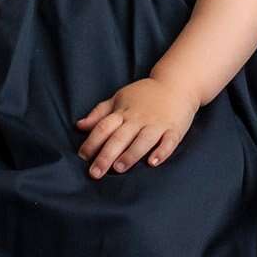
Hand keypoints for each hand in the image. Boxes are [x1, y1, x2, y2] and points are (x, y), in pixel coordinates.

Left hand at [75, 76, 200, 177]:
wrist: (177, 84)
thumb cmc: (145, 95)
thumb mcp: (120, 98)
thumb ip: (100, 113)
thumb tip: (80, 126)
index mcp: (123, 111)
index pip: (104, 127)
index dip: (92, 141)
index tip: (83, 156)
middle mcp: (138, 118)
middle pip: (119, 137)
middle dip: (106, 155)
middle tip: (95, 172)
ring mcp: (157, 123)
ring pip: (142, 140)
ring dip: (131, 154)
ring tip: (119, 168)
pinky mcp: (174, 129)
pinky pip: (168, 142)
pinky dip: (161, 152)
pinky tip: (153, 162)